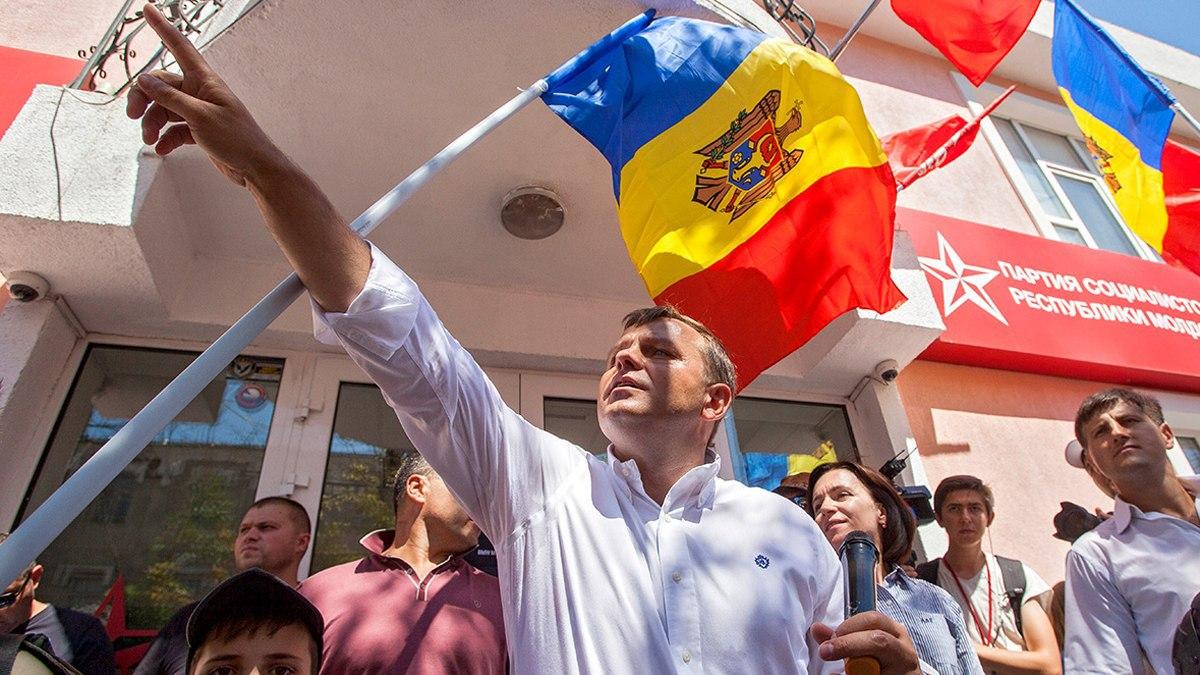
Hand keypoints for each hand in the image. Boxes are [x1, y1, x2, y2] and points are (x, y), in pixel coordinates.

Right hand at [126, 3, 285, 186]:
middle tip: (133, 116)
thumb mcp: (200, 116)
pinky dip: (165, 138)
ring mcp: (198, 111)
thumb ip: (170, 98)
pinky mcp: (199, 130)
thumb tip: (145, 80)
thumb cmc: (237, 139)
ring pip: (165, 109)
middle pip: (161, 85)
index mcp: (204, 80)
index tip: (148, 9)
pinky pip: (174, 128)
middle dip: (144, 99)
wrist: (255, 168)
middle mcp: (200, 92)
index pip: (180, 46)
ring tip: (149, 139)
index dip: (163, 28)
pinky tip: (161, 148)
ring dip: (153, 123)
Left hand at [812, 611, 920, 674]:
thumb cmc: (882, 662)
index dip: (849, 626)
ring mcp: (906, 670)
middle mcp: (904, 650)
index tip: (833, 636)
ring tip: (847, 669)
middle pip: (877, 639)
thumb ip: (841, 638)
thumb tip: (817, 629)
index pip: (873, 619)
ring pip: (877, 662)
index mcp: (895, 632)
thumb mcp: (863, 645)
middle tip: (828, 651)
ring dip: (854, 666)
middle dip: (848, 644)